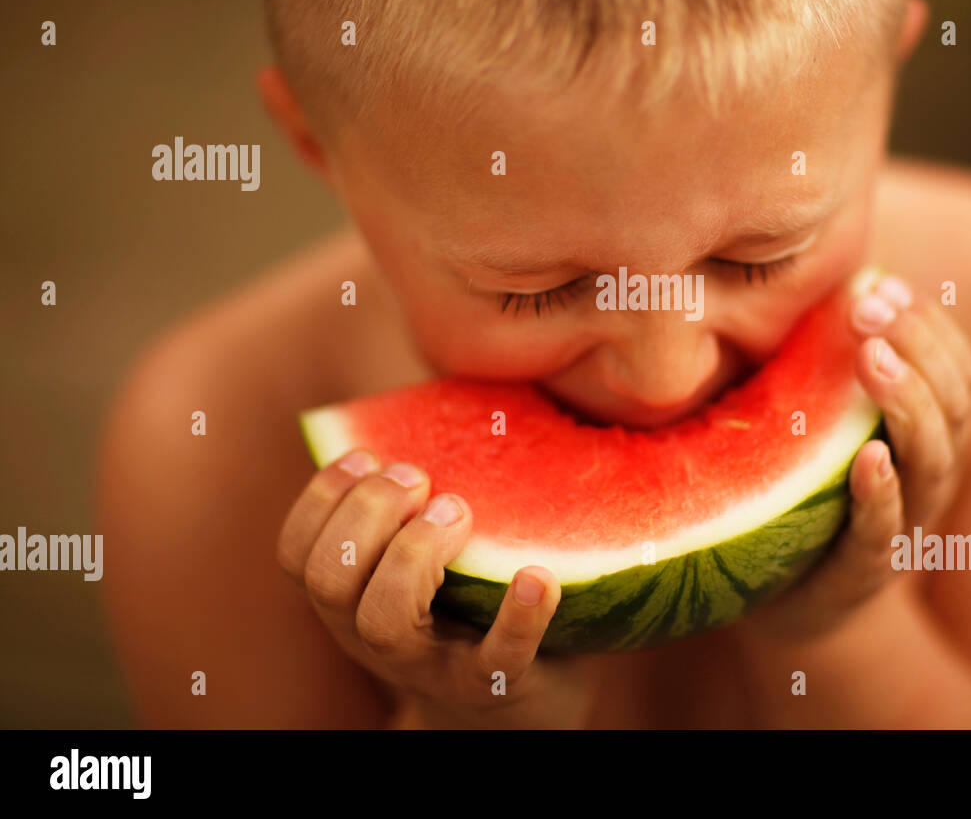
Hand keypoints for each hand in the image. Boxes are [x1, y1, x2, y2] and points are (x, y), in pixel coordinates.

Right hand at [277, 453, 598, 727]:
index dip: (320, 498)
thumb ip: (414, 500)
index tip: (366, 455)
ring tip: (458, 510)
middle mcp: (374, 637)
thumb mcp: (429, 557)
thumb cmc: (471, 607)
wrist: (519, 709)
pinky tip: (538, 575)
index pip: (295, 553)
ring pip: (381, 619)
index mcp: (351, 599)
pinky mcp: (494, 687)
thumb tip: (434, 397)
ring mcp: (431, 666)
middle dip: (364, 513)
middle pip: (327, 579)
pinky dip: (517, 616)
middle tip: (419, 478)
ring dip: (412, 552)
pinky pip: (496, 659)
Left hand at [742, 272, 970, 640]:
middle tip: (870, 307)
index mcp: (928, 433)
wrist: (790, 600)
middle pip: (953, 405)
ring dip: (907, 405)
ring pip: (931, 462)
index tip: (886, 283)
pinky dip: (881, 495)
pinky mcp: (861, 571)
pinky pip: (883, 532)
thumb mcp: (825, 418)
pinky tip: (869, 459)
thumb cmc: (810, 489)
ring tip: (873, 359)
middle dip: (919, 348)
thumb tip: (819, 278)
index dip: (931, 325)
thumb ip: (833, 359)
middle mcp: (928, 476)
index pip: (957, 369)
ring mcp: (901, 525)